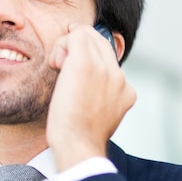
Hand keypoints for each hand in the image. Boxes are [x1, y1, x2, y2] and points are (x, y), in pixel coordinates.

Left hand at [46, 24, 135, 170]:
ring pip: (87, 36)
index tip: (72, 56)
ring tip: (57, 67)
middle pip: (100, 42)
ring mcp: (104, 69)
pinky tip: (56, 62)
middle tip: (61, 62)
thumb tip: (86, 90)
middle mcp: (119, 77)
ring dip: (67, 47)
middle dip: (78, 46)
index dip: (90, 53)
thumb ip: (100, 99)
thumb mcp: (98, 118)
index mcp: (125, 91)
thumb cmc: (79, 138)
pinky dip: (62, 44)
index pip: (110, 59)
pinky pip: (76, 36)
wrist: (78, 145)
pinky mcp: (85, 64)